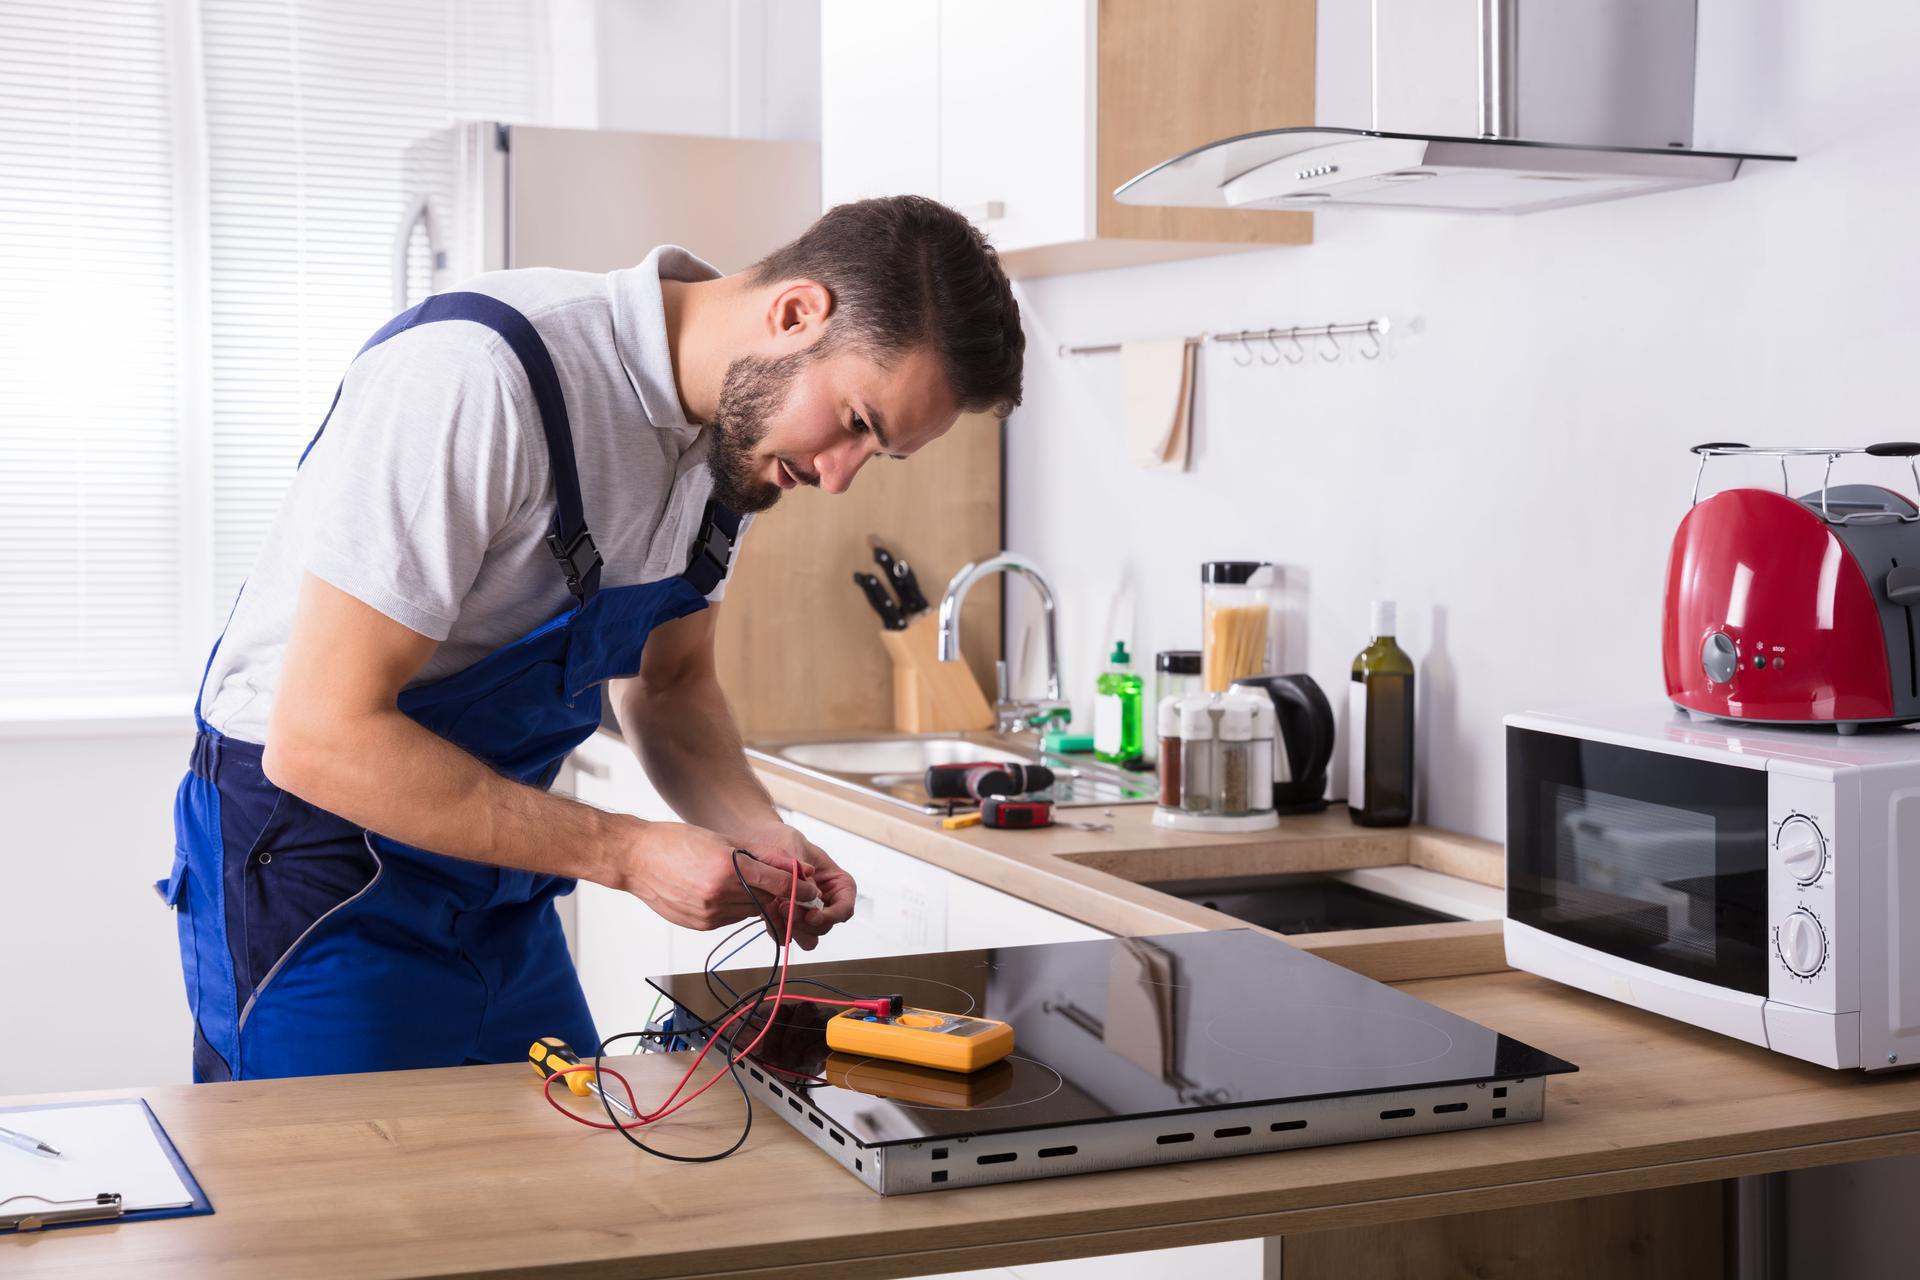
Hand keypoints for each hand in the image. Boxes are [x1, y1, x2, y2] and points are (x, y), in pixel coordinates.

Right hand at [623, 820, 819, 932]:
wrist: (636, 859)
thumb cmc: (677, 841)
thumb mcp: (723, 840)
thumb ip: (761, 856)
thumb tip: (796, 868)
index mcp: (728, 868)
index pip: (779, 883)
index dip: (800, 888)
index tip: (811, 889)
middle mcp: (720, 894)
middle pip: (767, 900)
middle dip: (781, 895)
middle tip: (791, 889)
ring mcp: (709, 913)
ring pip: (750, 911)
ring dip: (758, 901)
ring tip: (749, 884)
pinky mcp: (701, 925)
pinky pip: (731, 919)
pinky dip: (737, 907)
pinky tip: (726, 892)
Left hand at [736, 823, 856, 950]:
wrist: (758, 841)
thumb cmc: (783, 840)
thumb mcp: (794, 848)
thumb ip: (801, 871)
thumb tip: (810, 891)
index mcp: (838, 883)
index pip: (844, 908)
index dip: (830, 916)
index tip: (811, 916)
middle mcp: (826, 901)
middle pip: (825, 926)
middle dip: (806, 923)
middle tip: (787, 910)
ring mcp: (808, 912)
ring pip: (808, 936)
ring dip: (793, 929)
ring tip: (776, 911)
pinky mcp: (788, 918)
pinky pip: (787, 934)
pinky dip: (778, 928)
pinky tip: (767, 913)